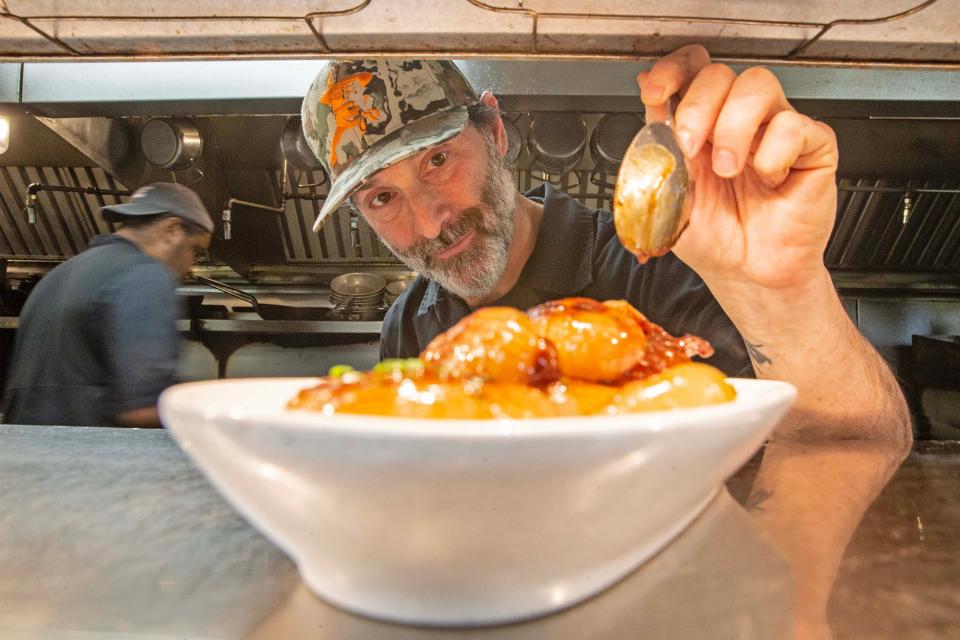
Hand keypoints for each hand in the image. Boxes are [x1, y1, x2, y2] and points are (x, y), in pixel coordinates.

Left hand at [638, 45, 838, 292]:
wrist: (744, 274)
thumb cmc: (712, 237)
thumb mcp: (669, 192)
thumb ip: (658, 144)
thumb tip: (648, 97)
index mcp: (701, 125)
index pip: (691, 70)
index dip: (673, 71)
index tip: (656, 92)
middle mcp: (738, 121)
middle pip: (720, 74)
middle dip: (697, 107)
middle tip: (691, 149)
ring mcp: (775, 130)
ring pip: (758, 85)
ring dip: (734, 127)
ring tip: (728, 169)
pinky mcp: (812, 147)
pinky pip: (796, 125)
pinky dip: (774, 154)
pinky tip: (768, 180)